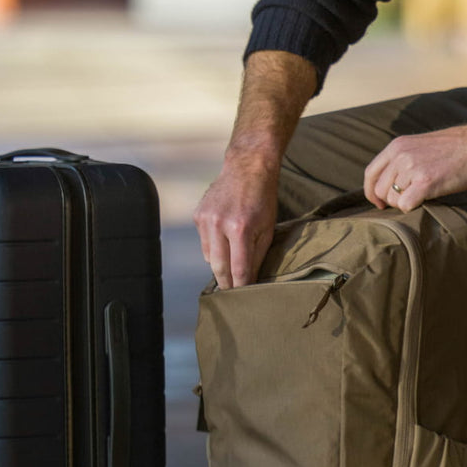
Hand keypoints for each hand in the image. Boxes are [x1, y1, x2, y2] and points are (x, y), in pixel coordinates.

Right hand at [193, 151, 279, 288]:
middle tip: (232, 293)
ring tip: (230, 267)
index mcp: (240, 228)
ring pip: (208, 257)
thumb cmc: (263, 199)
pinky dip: (213, 247)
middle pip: (218, 267)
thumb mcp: (268, 228)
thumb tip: (251, 279)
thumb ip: (258, 255)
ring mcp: (205, 219)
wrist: (247, 168)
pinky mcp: (198, 215)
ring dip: (219, 265)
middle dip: (226, 283)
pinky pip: (204, 242)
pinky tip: (224, 240)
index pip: (238, 268)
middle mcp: (219, 224)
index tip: (243, 298)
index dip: (240, 286)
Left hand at [363, 122, 466, 210]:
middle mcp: (400, 156)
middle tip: (407, 201)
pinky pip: (406, 205)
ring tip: (422, 196)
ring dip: (405, 203)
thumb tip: (392, 183)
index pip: (370, 173)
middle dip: (391, 200)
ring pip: (393, 199)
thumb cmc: (454, 149)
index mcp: (397, 146)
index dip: (371, 192)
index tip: (379, 202)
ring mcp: (411, 168)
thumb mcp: (420, 145)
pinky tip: (426, 200)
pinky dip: (414, 207)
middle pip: (380, 189)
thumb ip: (403, 159)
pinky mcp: (425, 182)